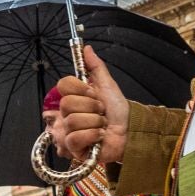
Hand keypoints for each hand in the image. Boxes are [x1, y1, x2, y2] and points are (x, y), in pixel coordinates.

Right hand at [55, 44, 127, 163]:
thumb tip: (86, 48)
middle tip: (101, 112)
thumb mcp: (108, 85)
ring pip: (72, 121)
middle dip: (91, 107)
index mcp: (74, 97)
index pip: (63, 85)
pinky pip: (75, 138)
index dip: (81, 89)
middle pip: (67, 104)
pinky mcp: (74, 148)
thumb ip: (96, 67)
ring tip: (103, 126)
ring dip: (95, 122)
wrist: (130, 131)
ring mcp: (69, 131)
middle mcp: (68, 113)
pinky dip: (92, 136)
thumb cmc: (118, 111)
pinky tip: (99, 137)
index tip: (94, 93)